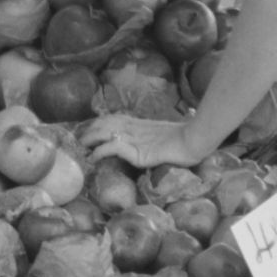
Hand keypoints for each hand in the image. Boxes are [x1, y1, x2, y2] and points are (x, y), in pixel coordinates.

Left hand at [80, 113, 212, 169]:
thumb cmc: (189, 139)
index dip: (101, 122)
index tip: (91, 128)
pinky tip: (94, 158)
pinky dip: (100, 151)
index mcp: (143, 124)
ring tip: (82, 146)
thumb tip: (156, 144)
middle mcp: (136, 128)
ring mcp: (136, 139)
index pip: (116, 119)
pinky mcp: (137, 151)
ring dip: (91, 138)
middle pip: (107, 123)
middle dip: (91, 129)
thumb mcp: (168, 136)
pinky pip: (113, 147)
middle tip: (80, 139)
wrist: (196, 140)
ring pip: (105, 132)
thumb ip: (158, 139)